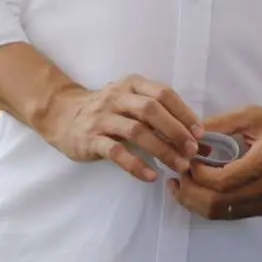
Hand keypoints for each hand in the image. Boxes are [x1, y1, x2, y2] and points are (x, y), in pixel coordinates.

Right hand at [34, 75, 202, 181]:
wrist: (62, 115)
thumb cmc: (106, 110)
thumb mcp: (128, 101)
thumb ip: (156, 113)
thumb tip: (194, 136)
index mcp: (131, 85)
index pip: (163, 94)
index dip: (183, 113)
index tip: (200, 133)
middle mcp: (117, 98)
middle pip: (151, 110)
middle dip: (176, 131)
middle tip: (192, 151)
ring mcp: (102, 118)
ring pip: (136, 131)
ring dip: (162, 150)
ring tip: (179, 165)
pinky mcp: (90, 139)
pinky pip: (116, 152)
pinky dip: (135, 165)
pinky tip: (150, 176)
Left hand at [171, 106, 261, 221]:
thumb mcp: (252, 115)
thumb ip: (221, 123)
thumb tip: (190, 133)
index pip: (223, 181)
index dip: (198, 174)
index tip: (187, 160)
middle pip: (218, 203)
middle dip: (190, 192)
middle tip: (176, 175)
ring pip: (221, 213)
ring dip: (195, 202)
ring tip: (180, 185)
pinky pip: (230, 214)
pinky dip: (209, 206)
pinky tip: (198, 192)